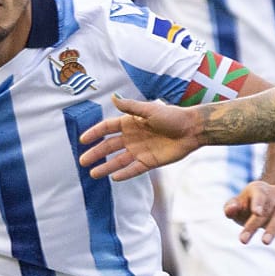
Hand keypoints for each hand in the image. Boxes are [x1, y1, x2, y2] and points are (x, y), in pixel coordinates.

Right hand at [76, 96, 204, 179]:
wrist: (192, 129)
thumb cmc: (172, 116)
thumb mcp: (149, 109)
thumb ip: (130, 107)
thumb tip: (113, 97)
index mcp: (130, 122)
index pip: (107, 128)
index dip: (94, 133)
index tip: (82, 140)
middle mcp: (132, 137)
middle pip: (109, 147)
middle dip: (96, 154)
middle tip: (82, 161)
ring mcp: (140, 150)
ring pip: (119, 160)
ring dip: (106, 167)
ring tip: (93, 174)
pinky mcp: (150, 162)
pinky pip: (134, 169)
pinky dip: (124, 173)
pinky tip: (114, 178)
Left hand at [224, 181, 274, 244]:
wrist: (270, 205)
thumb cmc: (248, 206)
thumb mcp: (237, 205)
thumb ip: (231, 207)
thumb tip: (231, 209)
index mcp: (259, 189)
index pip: (259, 195)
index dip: (258, 203)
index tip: (256, 212)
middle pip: (268, 209)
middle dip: (255, 225)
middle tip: (243, 240)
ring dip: (273, 229)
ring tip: (264, 242)